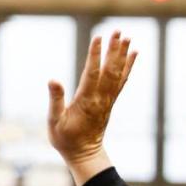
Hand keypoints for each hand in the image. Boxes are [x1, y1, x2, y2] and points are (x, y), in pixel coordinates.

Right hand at [47, 32, 136, 185]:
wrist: (84, 154)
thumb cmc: (65, 139)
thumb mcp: (54, 122)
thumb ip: (55, 100)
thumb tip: (53, 80)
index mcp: (86, 101)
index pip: (92, 73)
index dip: (95, 55)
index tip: (97, 37)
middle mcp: (101, 98)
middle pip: (110, 70)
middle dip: (113, 49)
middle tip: (117, 31)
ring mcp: (108, 100)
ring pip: (118, 73)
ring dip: (122, 54)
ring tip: (127, 37)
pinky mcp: (111, 102)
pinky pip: (122, 81)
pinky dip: (128, 66)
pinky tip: (132, 54)